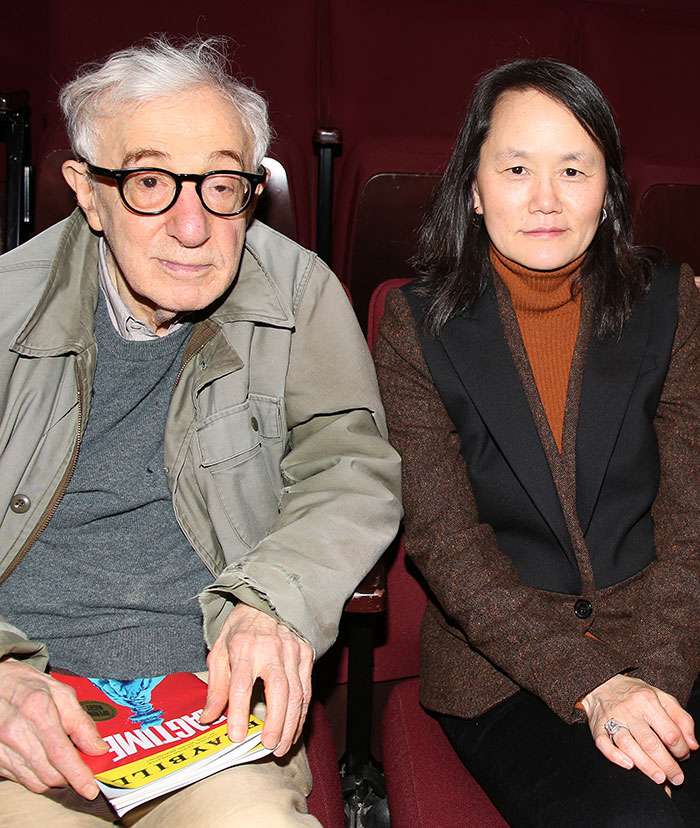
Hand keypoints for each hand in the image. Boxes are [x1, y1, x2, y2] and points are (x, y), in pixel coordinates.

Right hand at [0, 660, 107, 797]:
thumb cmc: (29, 686)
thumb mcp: (61, 693)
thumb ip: (81, 721)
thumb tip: (98, 748)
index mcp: (37, 711)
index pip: (61, 754)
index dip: (78, 775)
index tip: (90, 788)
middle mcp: (16, 732)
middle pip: (50, 773)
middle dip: (70, 776)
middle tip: (79, 764)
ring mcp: (2, 748)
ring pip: (36, 781)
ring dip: (54, 777)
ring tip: (61, 759)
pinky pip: (22, 779)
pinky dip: (37, 775)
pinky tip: (42, 757)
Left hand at [200, 603, 312, 756]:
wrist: (268, 600)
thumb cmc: (242, 627)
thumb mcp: (220, 649)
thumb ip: (216, 685)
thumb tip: (208, 717)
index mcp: (243, 646)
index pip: (241, 684)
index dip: (238, 712)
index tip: (235, 735)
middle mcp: (270, 649)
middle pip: (277, 689)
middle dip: (275, 722)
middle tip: (268, 747)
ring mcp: (291, 651)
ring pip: (297, 692)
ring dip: (291, 723)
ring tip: (282, 746)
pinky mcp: (306, 654)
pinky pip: (307, 688)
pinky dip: (302, 712)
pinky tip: (295, 729)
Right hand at [581, 674, 697, 785]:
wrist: (601, 684)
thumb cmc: (635, 694)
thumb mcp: (661, 697)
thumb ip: (681, 718)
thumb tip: (693, 745)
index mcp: (647, 701)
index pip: (670, 731)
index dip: (681, 749)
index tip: (683, 755)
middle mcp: (629, 710)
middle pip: (650, 742)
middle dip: (667, 764)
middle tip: (677, 778)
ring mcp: (611, 719)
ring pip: (628, 745)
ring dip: (646, 765)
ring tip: (660, 779)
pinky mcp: (597, 727)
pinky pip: (603, 744)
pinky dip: (615, 756)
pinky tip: (628, 765)